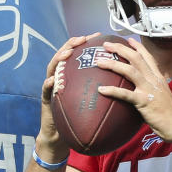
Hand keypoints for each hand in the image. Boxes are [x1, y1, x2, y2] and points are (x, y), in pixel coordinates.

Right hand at [37, 32, 101, 159]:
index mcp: (73, 75)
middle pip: (64, 55)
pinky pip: (45, 91)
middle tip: (81, 39)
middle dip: (72, 45)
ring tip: (66, 54)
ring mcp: (51, 87)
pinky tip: (52, 80)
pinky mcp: (46, 100)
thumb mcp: (94, 100)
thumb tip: (126, 80)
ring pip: (52, 68)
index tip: (98, 35)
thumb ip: (103, 87)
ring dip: (58, 59)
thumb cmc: (80, 118)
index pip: (79, 54)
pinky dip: (48, 84)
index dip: (88, 43)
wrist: (63, 136)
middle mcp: (60, 77)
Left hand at [95, 38, 171, 142]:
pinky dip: (112, 90)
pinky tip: (101, 89)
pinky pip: (125, 94)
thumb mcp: (162, 95)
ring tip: (99, 62)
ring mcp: (149, 89)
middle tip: (106, 45)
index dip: (137, 47)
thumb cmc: (170, 114)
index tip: (128, 39)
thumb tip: (142, 89)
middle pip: (136, 58)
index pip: (148, 57)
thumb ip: (153, 88)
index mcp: (158, 77)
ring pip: (129, 71)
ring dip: (113, 64)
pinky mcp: (144, 101)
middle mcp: (153, 80)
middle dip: (120, 49)